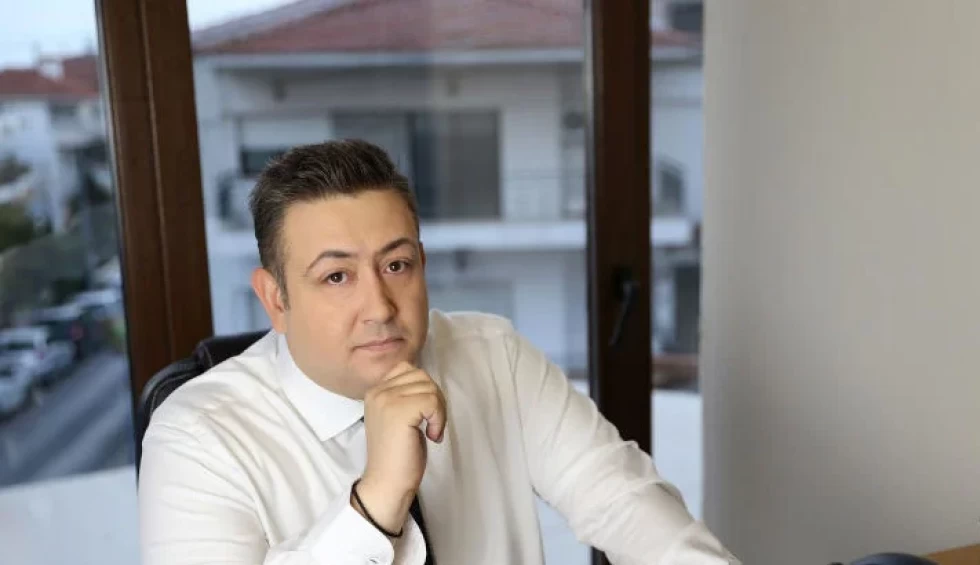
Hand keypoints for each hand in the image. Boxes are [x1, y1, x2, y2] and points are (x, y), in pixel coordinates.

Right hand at [353, 362, 446, 533]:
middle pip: (422, 376)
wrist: (387, 483)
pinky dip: (439, 419)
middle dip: (435, 399)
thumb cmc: (398, 455)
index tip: (423, 416)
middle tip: (432, 424)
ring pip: (430, 388)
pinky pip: (433, 401)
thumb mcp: (397, 417)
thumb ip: (406, 396)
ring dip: (439, 411)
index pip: (409, 370)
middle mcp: (377, 392)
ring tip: (431, 431)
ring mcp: (387, 400)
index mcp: (375, 391)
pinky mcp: (400, 412)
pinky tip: (432, 436)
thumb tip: (429, 384)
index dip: (425, 391)